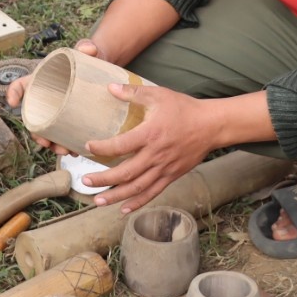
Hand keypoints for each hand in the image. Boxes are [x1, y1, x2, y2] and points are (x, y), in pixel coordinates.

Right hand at [8, 39, 99, 156]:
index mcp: (44, 79)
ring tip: (65, 151)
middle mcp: (47, 97)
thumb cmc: (89, 59)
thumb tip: (89, 49)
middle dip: (38, 134)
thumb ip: (88, 46)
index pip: (21, 84)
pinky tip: (76, 151)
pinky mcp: (71, 118)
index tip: (13, 103)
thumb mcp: (88, 50)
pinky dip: (68, 144)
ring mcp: (58, 110)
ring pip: (49, 131)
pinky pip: (64, 134)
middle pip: (34, 118)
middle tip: (47, 143)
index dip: (13, 92)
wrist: (103, 68)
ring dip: (54, 144)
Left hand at [78, 86, 217, 212]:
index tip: (87, 146)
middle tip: (85, 181)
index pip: (121, 145)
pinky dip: (137, 202)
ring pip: (137, 188)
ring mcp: (164, 168)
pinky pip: (152, 193)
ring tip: (98, 201)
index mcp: (150, 134)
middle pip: (125, 173)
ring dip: (116, 196)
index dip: (102, 148)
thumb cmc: (184, 109)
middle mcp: (155, 155)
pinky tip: (123, 209)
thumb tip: (110, 87)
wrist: (211, 126)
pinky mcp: (171, 176)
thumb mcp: (158, 94)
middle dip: (103, 180)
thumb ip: (133, 92)